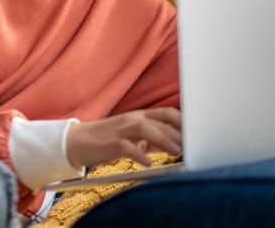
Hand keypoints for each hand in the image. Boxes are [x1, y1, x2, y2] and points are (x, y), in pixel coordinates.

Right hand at [65, 107, 181, 168]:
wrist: (76, 141)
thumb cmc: (106, 140)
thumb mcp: (132, 137)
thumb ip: (151, 139)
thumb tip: (171, 145)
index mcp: (139, 116)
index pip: (167, 113)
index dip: (183, 122)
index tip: (197, 133)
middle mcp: (132, 119)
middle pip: (160, 121)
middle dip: (178, 133)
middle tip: (192, 145)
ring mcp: (121, 129)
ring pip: (146, 129)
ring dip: (164, 139)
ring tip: (176, 151)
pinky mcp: (110, 142)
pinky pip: (126, 146)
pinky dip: (138, 153)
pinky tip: (147, 161)